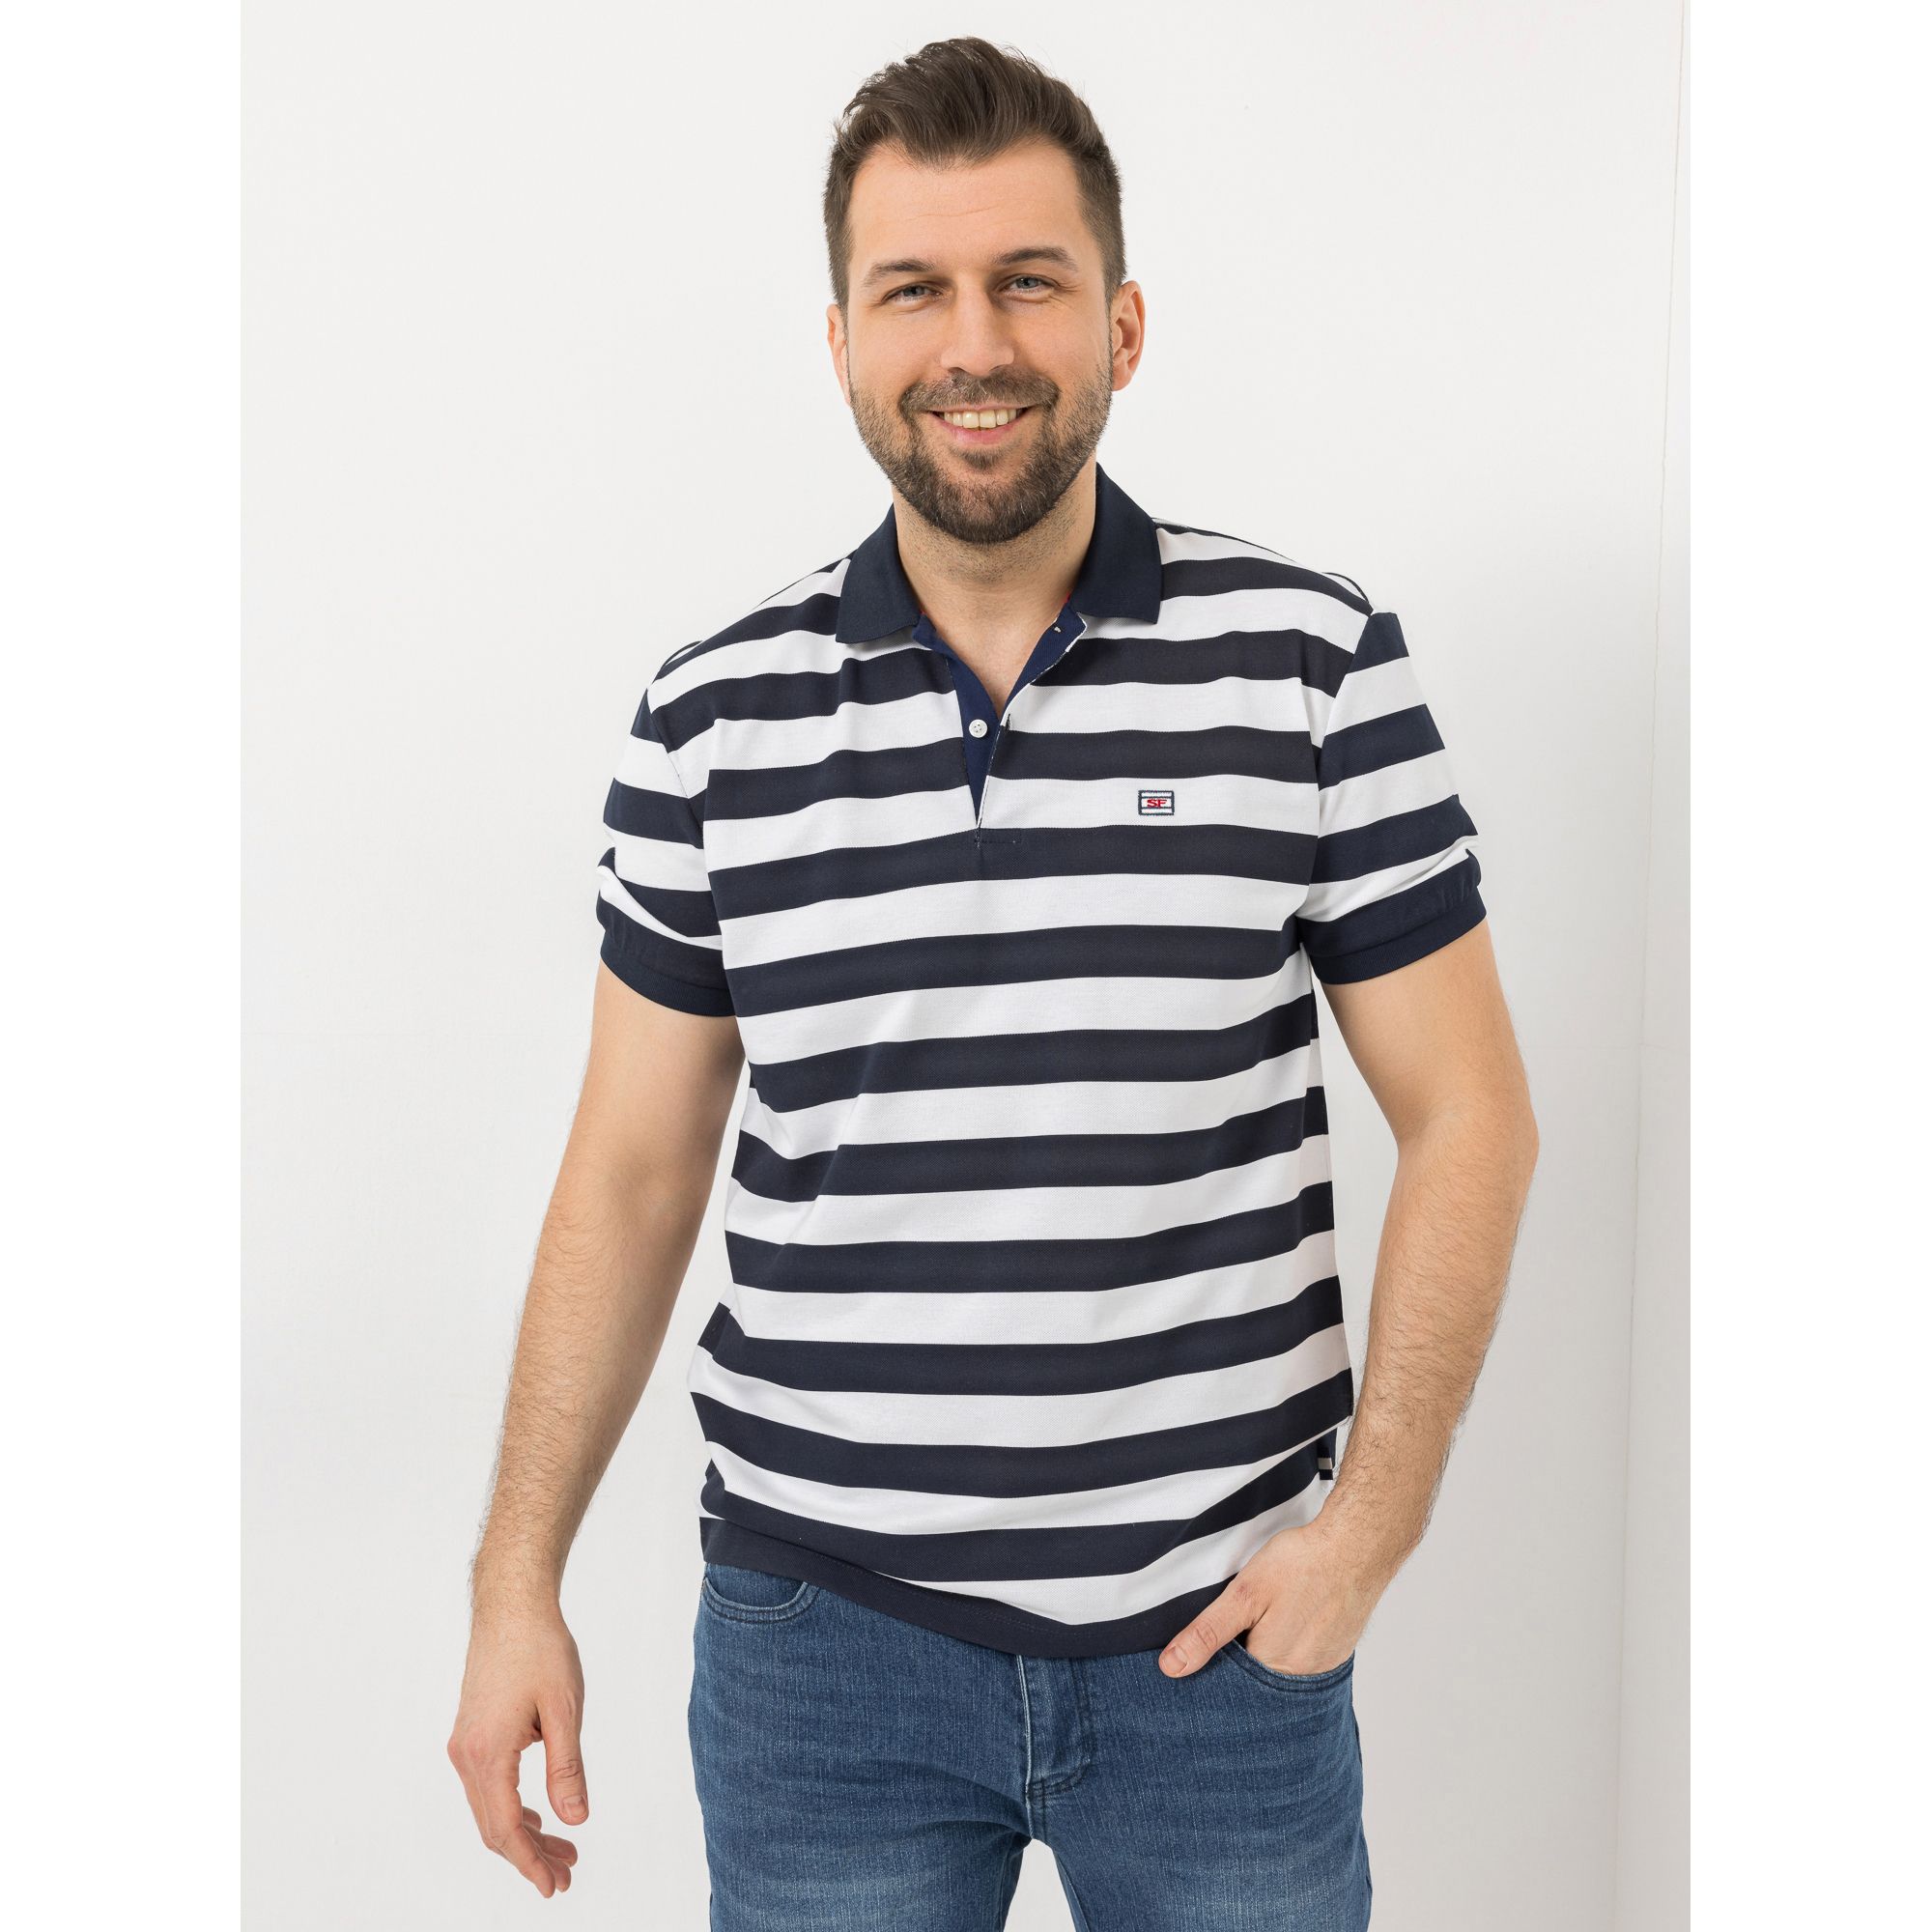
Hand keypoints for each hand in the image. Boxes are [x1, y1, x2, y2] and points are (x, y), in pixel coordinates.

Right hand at [446, 1602, 588, 1896]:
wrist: (511, 1606)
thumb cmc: (540, 1649)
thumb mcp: (564, 1710)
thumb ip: (567, 1769)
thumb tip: (576, 1820)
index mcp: (488, 1754)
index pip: (506, 1828)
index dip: (530, 1862)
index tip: (553, 1885)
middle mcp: (467, 1755)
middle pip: (494, 1826)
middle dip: (529, 1855)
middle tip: (565, 1875)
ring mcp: (465, 1744)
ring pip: (490, 1808)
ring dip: (523, 1833)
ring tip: (562, 1850)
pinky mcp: (471, 1732)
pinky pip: (487, 1786)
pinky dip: (512, 1807)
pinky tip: (539, 1815)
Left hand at [1158, 1519, 1390, 1677]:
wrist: (1357, 1546)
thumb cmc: (1301, 1565)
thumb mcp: (1244, 1593)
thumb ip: (1208, 1632)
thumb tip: (1171, 1668)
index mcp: (1272, 1667)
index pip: (1230, 1683)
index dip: (1213, 1664)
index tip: (1206, 1644)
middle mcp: (1300, 1678)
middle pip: (1256, 1680)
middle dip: (1240, 1658)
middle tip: (1240, 1621)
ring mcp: (1322, 1667)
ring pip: (1279, 1669)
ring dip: (1266, 1651)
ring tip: (1263, 1618)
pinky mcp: (1336, 1653)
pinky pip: (1303, 1661)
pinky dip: (1290, 1645)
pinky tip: (1288, 1620)